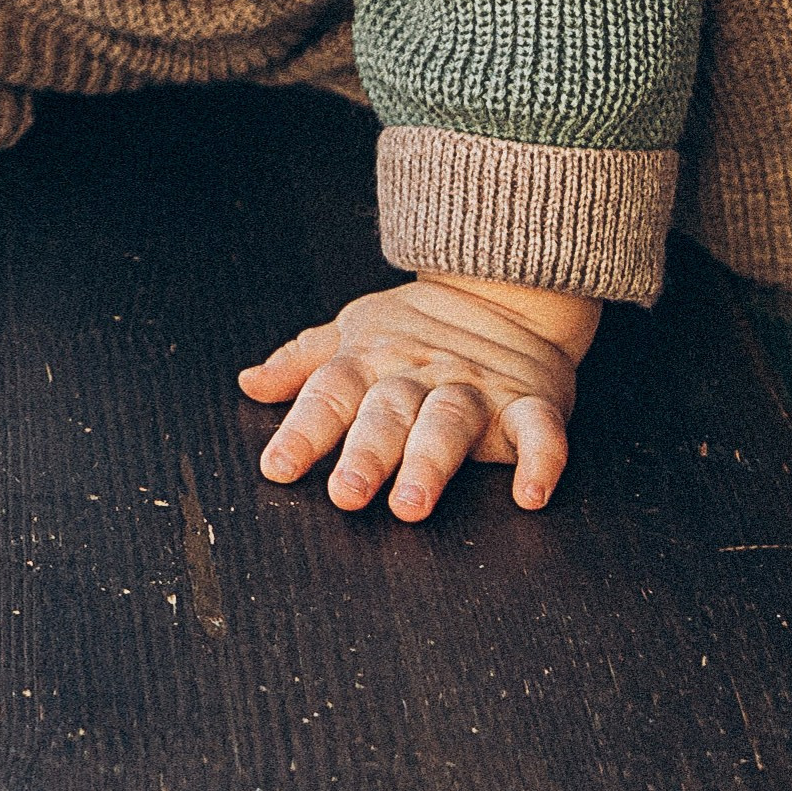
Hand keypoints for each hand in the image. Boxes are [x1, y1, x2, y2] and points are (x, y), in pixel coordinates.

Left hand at [239, 273, 598, 519]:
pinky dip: (541, 459)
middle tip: (346, 494)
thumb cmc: (422, 327)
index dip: (303, 430)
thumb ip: (303, 363)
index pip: (330, 393)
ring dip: (431, 462)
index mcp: (373, 360)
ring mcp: (477, 388)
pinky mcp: (530, 402)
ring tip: (413, 504)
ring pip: (451, 422)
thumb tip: (250, 382)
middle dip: (367, 453)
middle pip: (388, 412)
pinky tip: (530, 492)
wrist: (508, 287)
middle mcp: (420, 374)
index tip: (277, 467)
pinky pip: (540, 430)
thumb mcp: (355, 332)